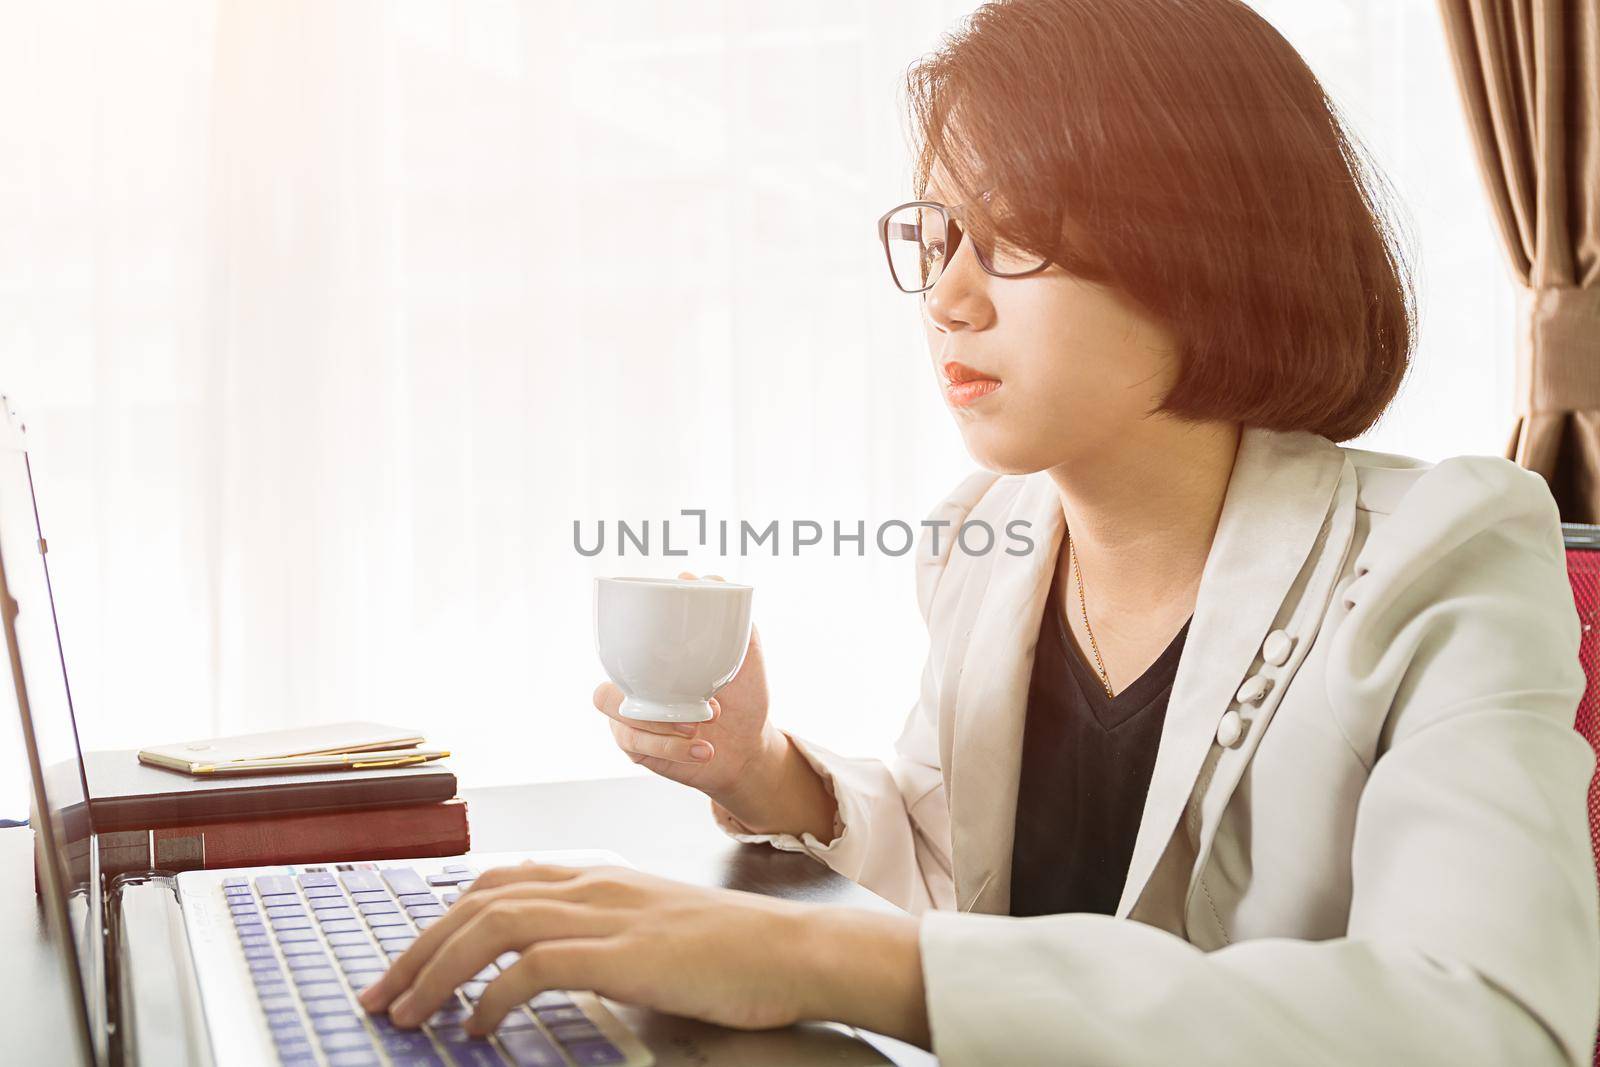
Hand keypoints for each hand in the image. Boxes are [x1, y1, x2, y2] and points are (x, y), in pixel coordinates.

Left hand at [357, 861, 930, 1047]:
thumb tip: (547, 961)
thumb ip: (601, 932)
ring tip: (408, 1014)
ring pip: (491, 924)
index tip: (408, 962)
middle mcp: (591, 886)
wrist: (791, 950)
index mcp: (596, 878)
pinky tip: (477, 1027)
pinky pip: (532, 966)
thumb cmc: (732, 950)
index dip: (441, 919)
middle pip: (477, 901)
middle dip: (418, 948)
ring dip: (437, 970)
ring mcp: (605, 916)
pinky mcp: (621, 953)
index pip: (496, 882)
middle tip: (380, 995)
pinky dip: (492, 995)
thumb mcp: (653, 927)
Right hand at [593, 571, 781, 804]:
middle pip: (604, 692)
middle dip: (650, 702)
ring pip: (619, 719)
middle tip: (705, 706)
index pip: (617, 649)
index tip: (666, 659)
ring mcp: (632, 720)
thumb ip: (730, 620)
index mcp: (653, 661)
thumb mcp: (746, 657)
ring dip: (662, 727)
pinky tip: (703, 750)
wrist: (749, 747)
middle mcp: (635, 688)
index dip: (623, 650)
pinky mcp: (637, 748)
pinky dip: (672, 749)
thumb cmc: (744, 696)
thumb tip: (695, 579)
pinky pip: (636, 745)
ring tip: (702, 727)